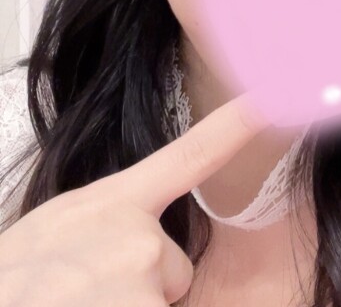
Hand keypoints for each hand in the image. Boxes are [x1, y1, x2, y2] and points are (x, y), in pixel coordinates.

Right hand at [0, 90, 268, 305]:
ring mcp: (140, 279)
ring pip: (161, 301)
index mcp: (112, 203)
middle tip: (84, 294)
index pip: (191, 155)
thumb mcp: (55, 229)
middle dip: (141, 287)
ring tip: (79, 306)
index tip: (272, 97)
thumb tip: (139, 244)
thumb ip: (107, 222)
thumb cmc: (13, 280)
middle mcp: (137, 237)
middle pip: (174, 265)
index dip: (236, 126)